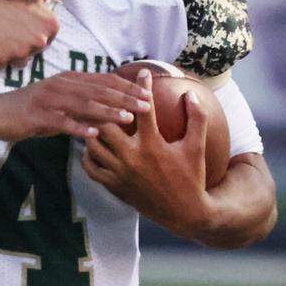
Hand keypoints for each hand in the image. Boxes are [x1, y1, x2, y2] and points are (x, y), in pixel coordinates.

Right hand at [0, 0, 59, 69]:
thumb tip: (47, 1)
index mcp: (50, 24)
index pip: (49, 38)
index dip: (34, 34)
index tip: (24, 29)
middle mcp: (39, 41)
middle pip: (34, 52)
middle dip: (23, 45)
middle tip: (9, 32)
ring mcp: (20, 52)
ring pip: (19, 62)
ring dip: (11, 54)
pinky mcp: (0, 58)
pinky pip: (0, 66)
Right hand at [0, 70, 151, 141]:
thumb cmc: (32, 109)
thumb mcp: (60, 102)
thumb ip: (83, 103)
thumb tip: (112, 108)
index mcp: (69, 79)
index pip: (104, 80)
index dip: (127, 86)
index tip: (149, 93)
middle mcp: (61, 85)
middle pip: (98, 90)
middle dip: (125, 97)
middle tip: (147, 105)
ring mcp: (48, 99)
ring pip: (83, 104)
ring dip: (107, 111)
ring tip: (127, 119)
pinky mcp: (36, 116)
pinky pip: (60, 122)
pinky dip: (77, 127)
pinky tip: (93, 134)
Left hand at [81, 69, 211, 235]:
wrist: (184, 213)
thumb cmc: (192, 177)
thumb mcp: (197, 147)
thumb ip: (196, 119)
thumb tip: (190, 93)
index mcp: (153, 145)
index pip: (143, 109)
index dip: (142, 87)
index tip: (142, 72)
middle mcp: (133, 158)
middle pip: (106, 124)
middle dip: (104, 109)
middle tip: (103, 96)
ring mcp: (120, 173)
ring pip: (93, 144)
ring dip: (92, 130)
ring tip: (93, 117)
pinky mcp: (113, 186)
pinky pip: (91, 167)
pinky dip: (88, 154)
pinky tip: (93, 145)